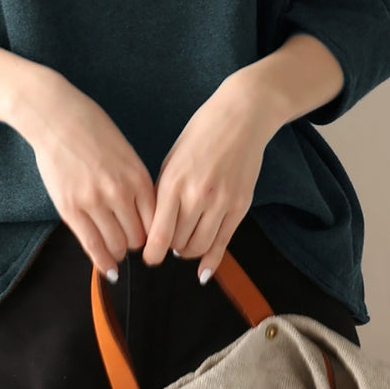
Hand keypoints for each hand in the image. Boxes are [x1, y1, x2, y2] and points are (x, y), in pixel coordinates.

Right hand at [22, 67, 156, 281]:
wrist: (57, 117)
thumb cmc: (93, 130)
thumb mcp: (126, 153)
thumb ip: (136, 184)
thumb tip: (145, 216)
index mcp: (138, 177)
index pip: (158, 222)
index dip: (155, 234)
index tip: (151, 238)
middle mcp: (119, 192)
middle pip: (138, 238)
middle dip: (136, 244)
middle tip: (130, 241)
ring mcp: (94, 202)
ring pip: (117, 245)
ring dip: (118, 251)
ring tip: (115, 248)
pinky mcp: (70, 208)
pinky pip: (91, 245)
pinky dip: (102, 262)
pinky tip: (108, 269)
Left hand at [141, 70, 285, 283]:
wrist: (241, 117)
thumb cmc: (201, 133)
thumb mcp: (172, 159)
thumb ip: (164, 193)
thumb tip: (156, 226)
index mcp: (173, 182)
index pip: (158, 234)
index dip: (151, 253)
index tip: (148, 256)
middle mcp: (197, 195)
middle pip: (178, 244)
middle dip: (170, 249)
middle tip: (168, 244)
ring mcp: (221, 202)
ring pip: (200, 247)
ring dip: (189, 252)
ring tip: (185, 244)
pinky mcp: (241, 206)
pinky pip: (224, 243)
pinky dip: (212, 261)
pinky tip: (204, 271)